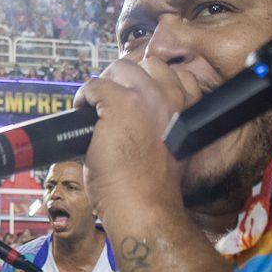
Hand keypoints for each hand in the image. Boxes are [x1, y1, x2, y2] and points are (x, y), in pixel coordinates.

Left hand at [76, 57, 201, 225]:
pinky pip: (93, 85)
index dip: (148, 84)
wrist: (146, 207)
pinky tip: (83, 114)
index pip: (172, 73)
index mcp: (187, 107)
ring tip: (96, 107)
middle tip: (110, 103)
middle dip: (125, 80)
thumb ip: (164, 121)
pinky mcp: (116, 105)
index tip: (135, 98)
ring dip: (105, 84)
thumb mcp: (174, 147)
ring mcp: (142, 98)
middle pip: (144, 64)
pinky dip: (83, 98)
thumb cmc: (155, 187)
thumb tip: (139, 115)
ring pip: (118, 68)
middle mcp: (169, 97)